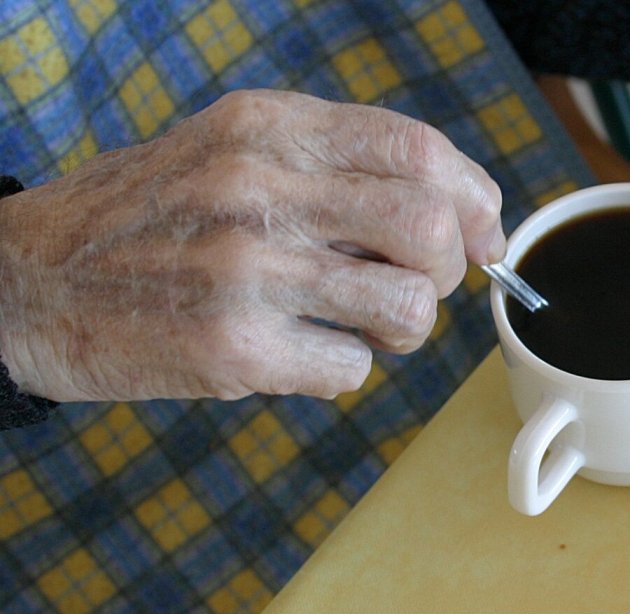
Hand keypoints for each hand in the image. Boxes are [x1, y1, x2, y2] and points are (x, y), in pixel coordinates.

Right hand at [0, 89, 503, 401]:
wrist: (25, 280)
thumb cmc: (150, 217)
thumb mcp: (229, 150)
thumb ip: (333, 165)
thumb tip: (463, 212)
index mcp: (267, 129)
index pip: (420, 152)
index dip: (476, 200)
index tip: (484, 236)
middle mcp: (259, 189)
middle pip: (431, 231)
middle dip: (446, 270)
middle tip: (411, 285)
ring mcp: (246, 271)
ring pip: (408, 308)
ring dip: (400, 329)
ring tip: (355, 323)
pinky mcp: (233, 348)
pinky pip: (352, 369)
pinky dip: (339, 370)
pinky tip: (293, 351)